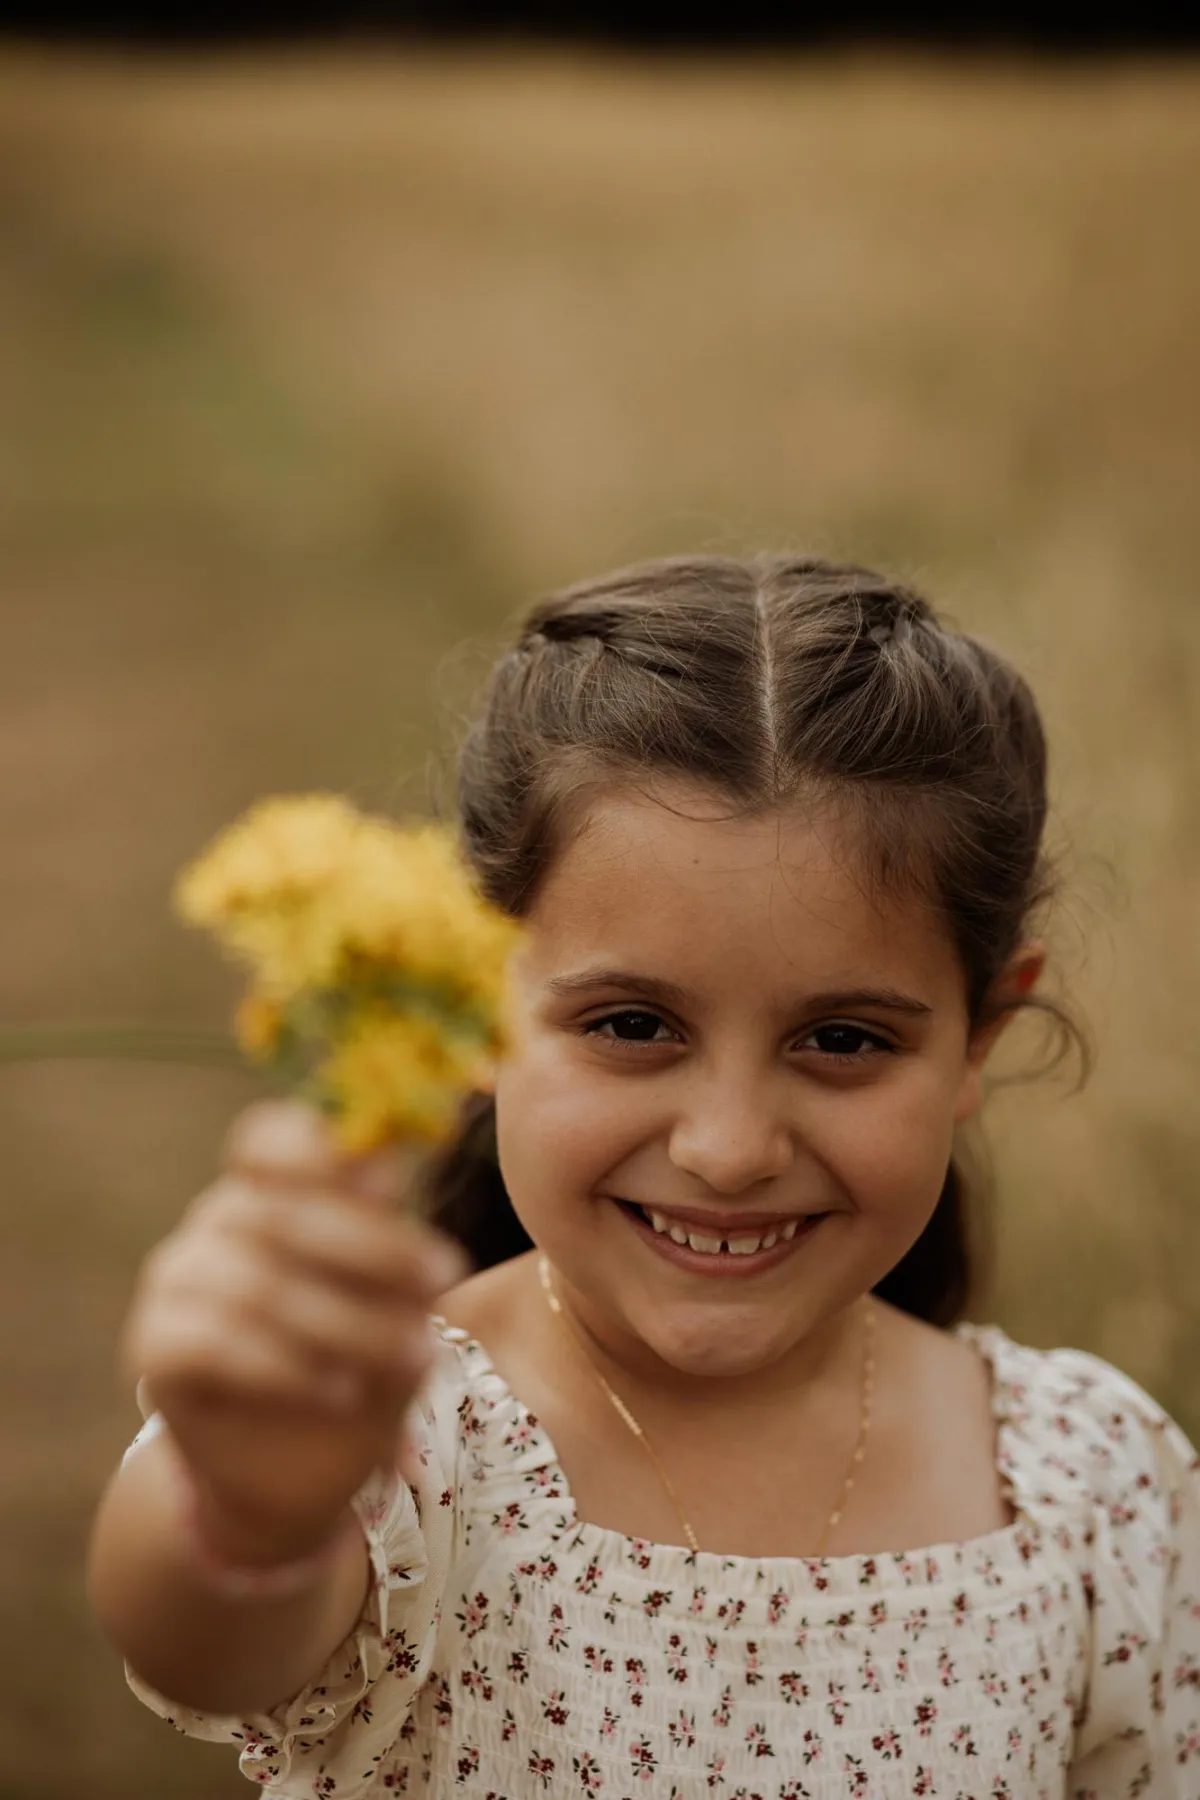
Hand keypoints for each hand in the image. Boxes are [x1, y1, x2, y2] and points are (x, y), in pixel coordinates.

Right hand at [119, 1100, 466, 1565]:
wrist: (304, 1476)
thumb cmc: (360, 1369)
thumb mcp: (397, 1304)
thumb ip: (387, 1236)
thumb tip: (382, 1168)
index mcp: (270, 1191)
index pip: (269, 1138)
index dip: (317, 1149)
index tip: (389, 1184)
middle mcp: (217, 1223)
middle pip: (277, 1211)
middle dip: (372, 1247)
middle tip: (442, 1279)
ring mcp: (177, 1280)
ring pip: (255, 1282)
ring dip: (346, 1322)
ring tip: (413, 1357)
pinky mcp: (153, 1348)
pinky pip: (214, 1342)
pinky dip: (286, 1367)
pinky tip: (341, 1392)